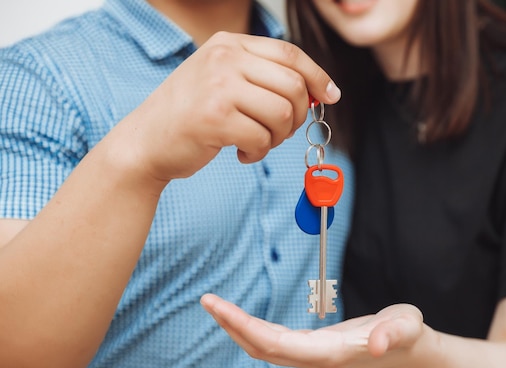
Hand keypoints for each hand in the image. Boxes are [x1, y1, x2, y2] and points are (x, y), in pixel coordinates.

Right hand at [118, 32, 340, 181]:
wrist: (144, 143)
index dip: (318, 76)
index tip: (331, 96)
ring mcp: (218, 86)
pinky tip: (241, 153)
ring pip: (283, 113)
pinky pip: (263, 138)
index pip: (290, 54)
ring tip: (257, 142)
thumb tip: (317, 92)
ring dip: (278, 137)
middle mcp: (224, 58)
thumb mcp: (221, 80)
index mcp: (229, 44)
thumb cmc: (187, 116)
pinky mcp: (215, 118)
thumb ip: (262, 79)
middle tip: (280, 132)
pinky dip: (259, 152)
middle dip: (298, 116)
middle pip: (294, 85)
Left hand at [200, 294, 425, 367]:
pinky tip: (242, 318)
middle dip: (232, 326)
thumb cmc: (406, 334)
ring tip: (216, 306)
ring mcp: (311, 356)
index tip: (220, 308)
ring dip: (238, 328)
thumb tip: (376, 344)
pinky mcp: (311, 348)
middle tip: (207, 301)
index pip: (276, 344)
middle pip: (262, 347)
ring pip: (264, 347)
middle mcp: (314, 359)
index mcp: (329, 353)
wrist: (408, 349)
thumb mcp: (406, 326)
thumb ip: (391, 333)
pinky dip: (252, 328)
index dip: (245, 327)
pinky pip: (273, 342)